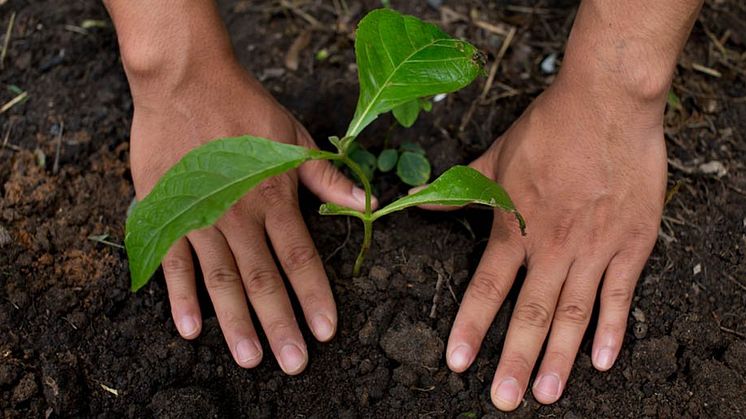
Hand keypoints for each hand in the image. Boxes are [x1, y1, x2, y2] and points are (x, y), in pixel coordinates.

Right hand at [129, 59, 370, 373]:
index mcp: (275, 199)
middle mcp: (239, 216)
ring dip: (236, 322)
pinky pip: (174, 262)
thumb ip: (326, 178)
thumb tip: (367, 202)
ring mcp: (200, 217)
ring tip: (251, 358)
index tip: (326, 332)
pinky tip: (192, 329)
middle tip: (293, 364)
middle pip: (264, 280)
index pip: (300, 259)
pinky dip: (181, 296)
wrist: (185, 82)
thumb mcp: (295, 138)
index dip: (315, 297)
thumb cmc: (246, 107)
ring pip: (222, 280)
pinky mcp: (166, 213)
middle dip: (280, 325)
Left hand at [445, 75, 666, 408]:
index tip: (457, 362)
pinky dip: (612, 330)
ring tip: (544, 393)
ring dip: (559, 357)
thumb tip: (417, 201)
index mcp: (516, 226)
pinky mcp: (630, 244)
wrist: (606, 102)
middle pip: (531, 313)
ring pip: (573, 313)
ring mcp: (594, 248)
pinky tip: (603, 361)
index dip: (471, 326)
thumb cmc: (549, 126)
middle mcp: (552, 246)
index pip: (487, 287)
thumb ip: (458, 188)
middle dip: (514, 359)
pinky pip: (620, 295)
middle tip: (504, 400)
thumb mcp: (494, 156)